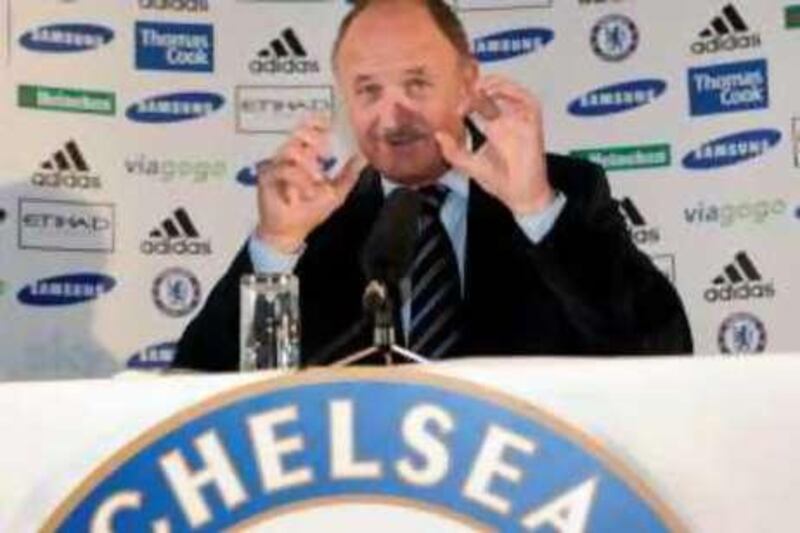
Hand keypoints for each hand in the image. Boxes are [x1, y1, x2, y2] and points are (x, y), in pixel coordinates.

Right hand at [256, 114, 365, 252]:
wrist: (291, 232)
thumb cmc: (309, 211)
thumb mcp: (336, 192)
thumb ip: (348, 174)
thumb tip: (363, 157)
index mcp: (305, 156)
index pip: (308, 131)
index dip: (316, 123)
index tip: (327, 124)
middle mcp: (289, 157)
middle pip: (298, 134)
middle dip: (314, 139)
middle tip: (326, 153)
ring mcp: (276, 165)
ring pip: (291, 150)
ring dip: (309, 164)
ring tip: (319, 180)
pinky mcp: (267, 177)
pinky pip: (283, 169)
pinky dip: (299, 180)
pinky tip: (307, 192)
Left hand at [435, 76, 552, 215]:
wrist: (520, 197)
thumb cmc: (499, 182)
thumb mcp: (470, 165)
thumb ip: (453, 152)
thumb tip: (438, 135)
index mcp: (493, 127)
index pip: (481, 102)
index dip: (468, 96)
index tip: (454, 101)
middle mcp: (507, 121)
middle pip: (497, 91)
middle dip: (481, 83)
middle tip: (465, 86)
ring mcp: (520, 122)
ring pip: (513, 91)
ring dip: (498, 83)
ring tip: (480, 86)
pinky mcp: (533, 126)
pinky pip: (529, 102)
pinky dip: (516, 93)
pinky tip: (499, 94)